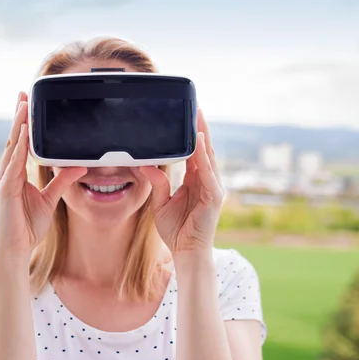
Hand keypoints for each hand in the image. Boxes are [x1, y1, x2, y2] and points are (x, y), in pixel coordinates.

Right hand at [0, 91, 87, 259]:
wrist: (16, 249)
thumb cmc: (28, 227)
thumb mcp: (50, 199)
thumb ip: (62, 181)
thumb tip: (78, 166)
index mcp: (14, 175)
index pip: (20, 144)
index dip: (23, 124)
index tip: (27, 105)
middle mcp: (6, 174)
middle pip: (13, 139)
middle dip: (18, 116)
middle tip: (23, 94)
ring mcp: (3, 181)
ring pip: (11, 147)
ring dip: (17, 126)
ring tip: (23, 106)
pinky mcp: (4, 190)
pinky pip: (12, 165)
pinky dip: (17, 148)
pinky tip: (22, 134)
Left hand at [136, 108, 223, 252]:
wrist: (186, 252)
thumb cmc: (176, 230)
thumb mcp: (160, 203)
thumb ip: (157, 183)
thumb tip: (144, 165)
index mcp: (196, 181)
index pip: (195, 153)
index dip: (192, 135)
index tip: (188, 116)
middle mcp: (207, 181)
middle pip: (204, 149)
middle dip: (201, 128)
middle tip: (195, 107)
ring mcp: (212, 188)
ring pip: (208, 156)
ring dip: (203, 136)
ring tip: (198, 117)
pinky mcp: (213, 197)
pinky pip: (208, 172)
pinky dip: (203, 156)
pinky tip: (199, 142)